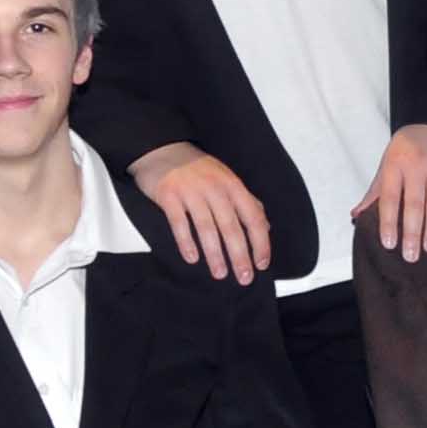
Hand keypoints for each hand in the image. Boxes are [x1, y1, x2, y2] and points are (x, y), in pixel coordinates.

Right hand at [132, 141, 269, 283]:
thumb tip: (265, 226)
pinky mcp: (169, 195)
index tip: (262, 264)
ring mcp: (192, 191)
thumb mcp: (227, 180)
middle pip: (231, 227)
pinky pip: (179, 223)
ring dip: (215, 254)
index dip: (260, 242)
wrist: (161, 149)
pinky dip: (186, 242)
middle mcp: (215, 188)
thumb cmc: (198, 169)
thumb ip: (246, 202)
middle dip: (240, 255)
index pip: (253, 217)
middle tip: (244, 278)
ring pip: (207, 228)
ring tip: (220, 274)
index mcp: (233, 186)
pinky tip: (192, 259)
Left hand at [353, 123, 426, 262]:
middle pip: (414, 204)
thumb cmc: (407, 149)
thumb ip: (375, 192)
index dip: (389, 223)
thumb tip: (356, 216)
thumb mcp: (387, 165)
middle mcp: (416, 165)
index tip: (389, 244)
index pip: (390, 199)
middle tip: (411, 256)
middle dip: (412, 232)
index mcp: (394, 166)